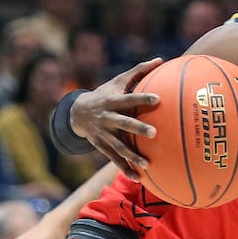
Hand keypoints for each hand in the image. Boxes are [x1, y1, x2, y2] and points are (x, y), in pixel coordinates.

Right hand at [71, 58, 161, 179]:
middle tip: (154, 133)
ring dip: (131, 156)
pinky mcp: (101, 146)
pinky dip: (125, 169)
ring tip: (147, 164)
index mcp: (112, 101)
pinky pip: (114, 159)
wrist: (76, 112)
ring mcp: (103, 134)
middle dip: (137, 128)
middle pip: (122, 123)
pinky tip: (139, 179)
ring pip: (118, 146)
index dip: (142, 98)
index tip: (158, 99)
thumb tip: (161, 60)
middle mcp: (106, 118)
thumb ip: (139, 72)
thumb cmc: (105, 94)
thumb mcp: (118, 81)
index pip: (128, 99)